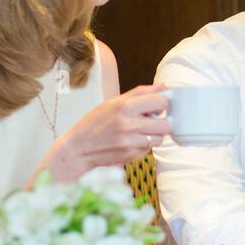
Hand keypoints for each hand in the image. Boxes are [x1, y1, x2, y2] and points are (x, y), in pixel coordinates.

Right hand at [45, 85, 169, 181]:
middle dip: (162, 121)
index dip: (161, 103)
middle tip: (151, 120)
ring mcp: (131, 143)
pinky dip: (144, 145)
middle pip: (166, 124)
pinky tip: (131, 141)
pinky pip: (149, 149)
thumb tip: (164, 88)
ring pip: (160, 138)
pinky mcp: (132, 156)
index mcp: (124, 106)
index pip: (161, 102)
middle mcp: (129, 125)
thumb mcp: (112, 102)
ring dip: (154, 135)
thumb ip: (140, 94)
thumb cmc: (94, 123)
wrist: (78, 148)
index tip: (155, 106)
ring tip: (139, 131)